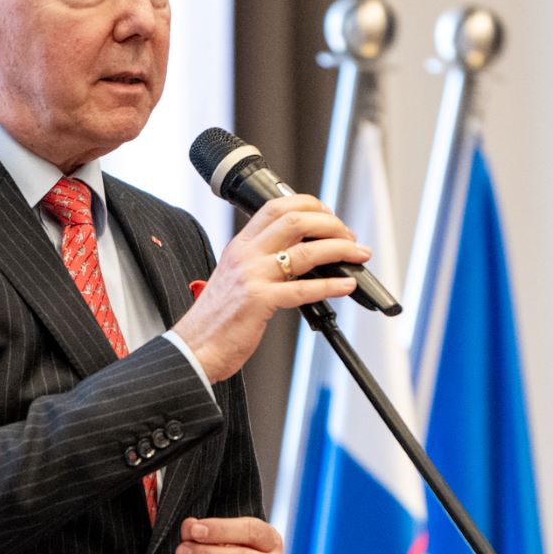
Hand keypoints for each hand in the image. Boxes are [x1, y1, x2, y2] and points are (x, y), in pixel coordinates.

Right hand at [171, 195, 370, 381]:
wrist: (194, 348)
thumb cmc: (216, 319)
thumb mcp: (235, 277)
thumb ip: (261, 263)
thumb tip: (301, 257)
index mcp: (240, 245)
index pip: (276, 207)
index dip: (309, 205)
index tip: (329, 215)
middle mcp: (246, 255)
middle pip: (296, 221)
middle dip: (331, 224)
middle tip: (349, 237)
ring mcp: (252, 276)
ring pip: (305, 251)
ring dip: (340, 250)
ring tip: (358, 255)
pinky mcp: (259, 302)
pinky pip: (303, 289)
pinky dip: (331, 285)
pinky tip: (346, 285)